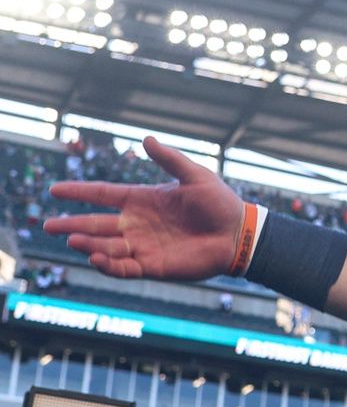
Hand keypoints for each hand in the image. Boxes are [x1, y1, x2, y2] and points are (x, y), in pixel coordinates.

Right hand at [44, 136, 246, 280]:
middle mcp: (137, 223)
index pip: (103, 194)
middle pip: (96, 224)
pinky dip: (109, 265)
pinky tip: (97, 259)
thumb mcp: (195, 176)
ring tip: (73, 240)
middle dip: (71, 225)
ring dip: (88, 244)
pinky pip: (124, 268)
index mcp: (142, 199)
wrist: (239, 235)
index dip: (79, 192)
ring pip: (106, 246)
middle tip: (47, 225)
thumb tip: (146, 138)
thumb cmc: (219, 203)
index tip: (54, 190)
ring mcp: (143, 245)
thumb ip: (169, 160)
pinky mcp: (153, 265)